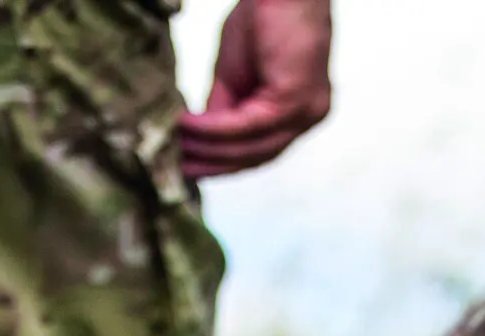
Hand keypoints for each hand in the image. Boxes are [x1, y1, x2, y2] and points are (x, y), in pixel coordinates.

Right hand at [175, 0, 332, 179]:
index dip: (223, 162)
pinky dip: (214, 129)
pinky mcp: (295, 99)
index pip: (260, 150)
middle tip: (178, 168)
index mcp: (299, 111)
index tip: (189, 167)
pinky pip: (246, 125)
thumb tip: (201, 138)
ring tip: (176, 145)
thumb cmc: (263, 18)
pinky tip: (187, 125)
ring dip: (209, 149)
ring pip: (250, 146)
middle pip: (257, 156)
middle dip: (214, 165)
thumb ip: (224, 108)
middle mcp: (308, 116)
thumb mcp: (235, 75)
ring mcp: (306, 110)